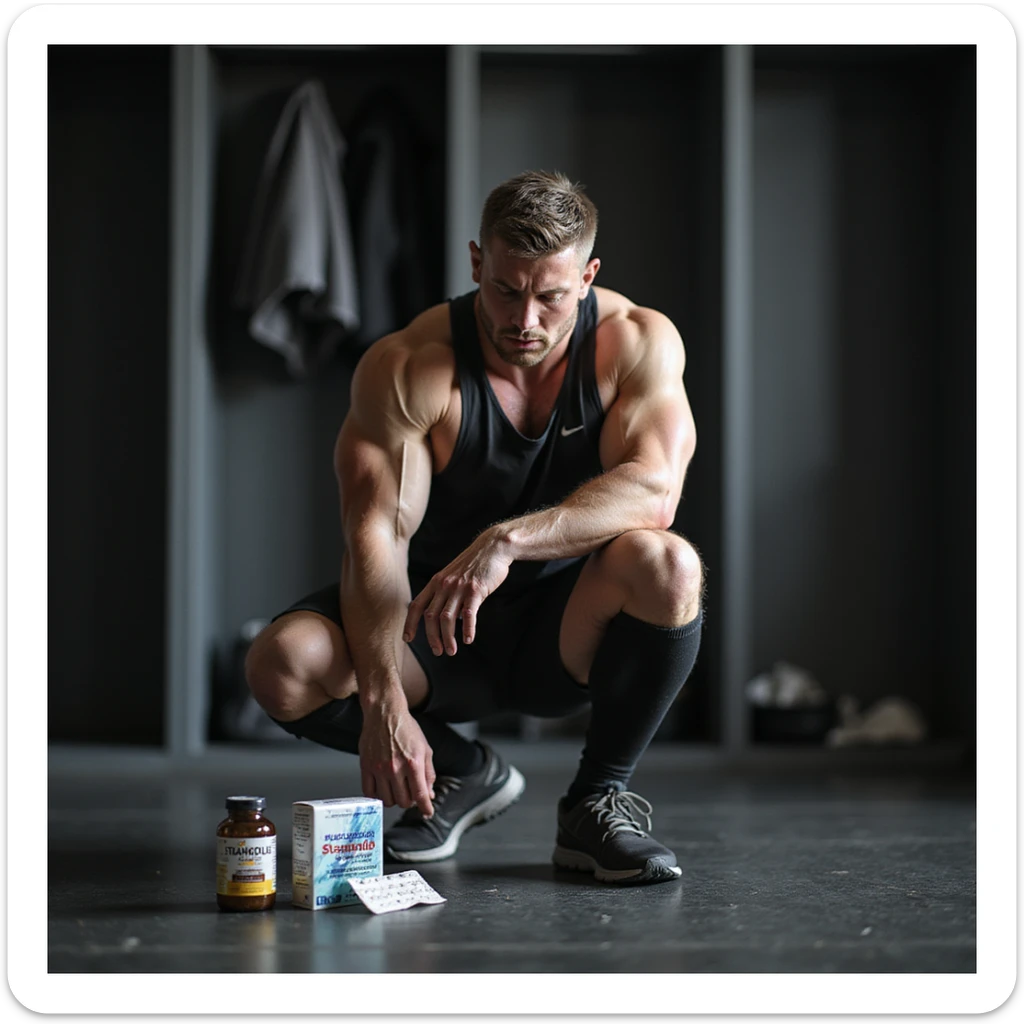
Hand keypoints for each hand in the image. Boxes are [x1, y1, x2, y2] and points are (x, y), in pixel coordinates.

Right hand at [359, 708, 435, 816]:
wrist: (385, 713)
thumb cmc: (406, 728)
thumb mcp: (425, 748)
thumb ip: (428, 773)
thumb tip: (429, 794)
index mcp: (413, 763)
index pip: (420, 795)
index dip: (425, 808)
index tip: (427, 813)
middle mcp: (395, 768)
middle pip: (403, 802)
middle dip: (410, 801)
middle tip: (410, 792)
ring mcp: (379, 768)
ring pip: (387, 800)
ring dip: (394, 799)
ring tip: (397, 789)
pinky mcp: (365, 767)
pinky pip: (369, 793)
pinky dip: (377, 796)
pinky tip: (383, 788)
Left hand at [403, 530, 511, 655]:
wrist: (493, 547)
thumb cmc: (475, 564)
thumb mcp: (455, 576)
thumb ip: (448, 594)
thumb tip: (453, 618)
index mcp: (436, 582)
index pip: (416, 605)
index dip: (410, 624)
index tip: (407, 639)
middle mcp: (444, 585)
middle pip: (430, 616)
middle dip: (431, 637)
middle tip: (438, 651)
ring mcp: (459, 587)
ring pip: (447, 618)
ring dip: (447, 638)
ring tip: (451, 651)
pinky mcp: (475, 590)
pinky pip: (468, 614)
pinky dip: (467, 630)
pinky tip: (468, 640)